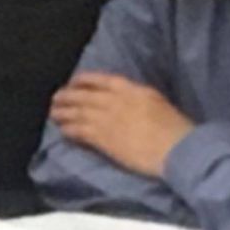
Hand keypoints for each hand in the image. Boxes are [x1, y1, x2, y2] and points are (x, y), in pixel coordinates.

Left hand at [49, 72, 191, 177]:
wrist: (175, 149)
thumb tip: (130, 101)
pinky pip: (80, 131)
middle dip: (69, 95)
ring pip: (79, 112)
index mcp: (133, 90)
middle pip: (86, 95)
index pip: (103, 80)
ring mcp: (108, 119)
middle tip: (57, 97)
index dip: (86, 80)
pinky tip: (62, 130)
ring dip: (64, 112)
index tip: (75, 81)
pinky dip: (69, 129)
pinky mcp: (104, 139)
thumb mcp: (158, 103)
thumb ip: (140, 99)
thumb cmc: (176, 129)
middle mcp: (117, 101)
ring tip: (54, 113)